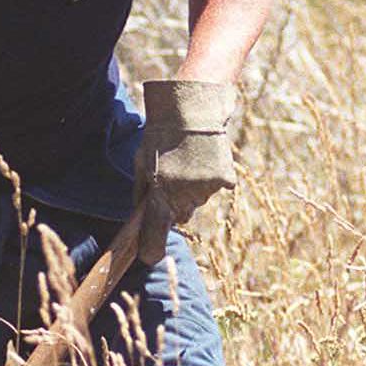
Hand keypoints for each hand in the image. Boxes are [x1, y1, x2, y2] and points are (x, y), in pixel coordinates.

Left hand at [135, 79, 236, 259]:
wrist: (192, 111)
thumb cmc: (160, 136)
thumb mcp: (140, 163)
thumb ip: (141, 194)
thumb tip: (141, 216)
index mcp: (161, 195)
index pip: (156, 235)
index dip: (151, 249)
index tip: (149, 255)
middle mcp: (185, 197)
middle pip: (180, 216)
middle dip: (174, 207)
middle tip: (170, 180)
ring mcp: (207, 190)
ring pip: (197, 202)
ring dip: (191, 191)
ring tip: (188, 162)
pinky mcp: (224, 180)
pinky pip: (215, 189)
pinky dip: (209, 180)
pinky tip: (203, 160)